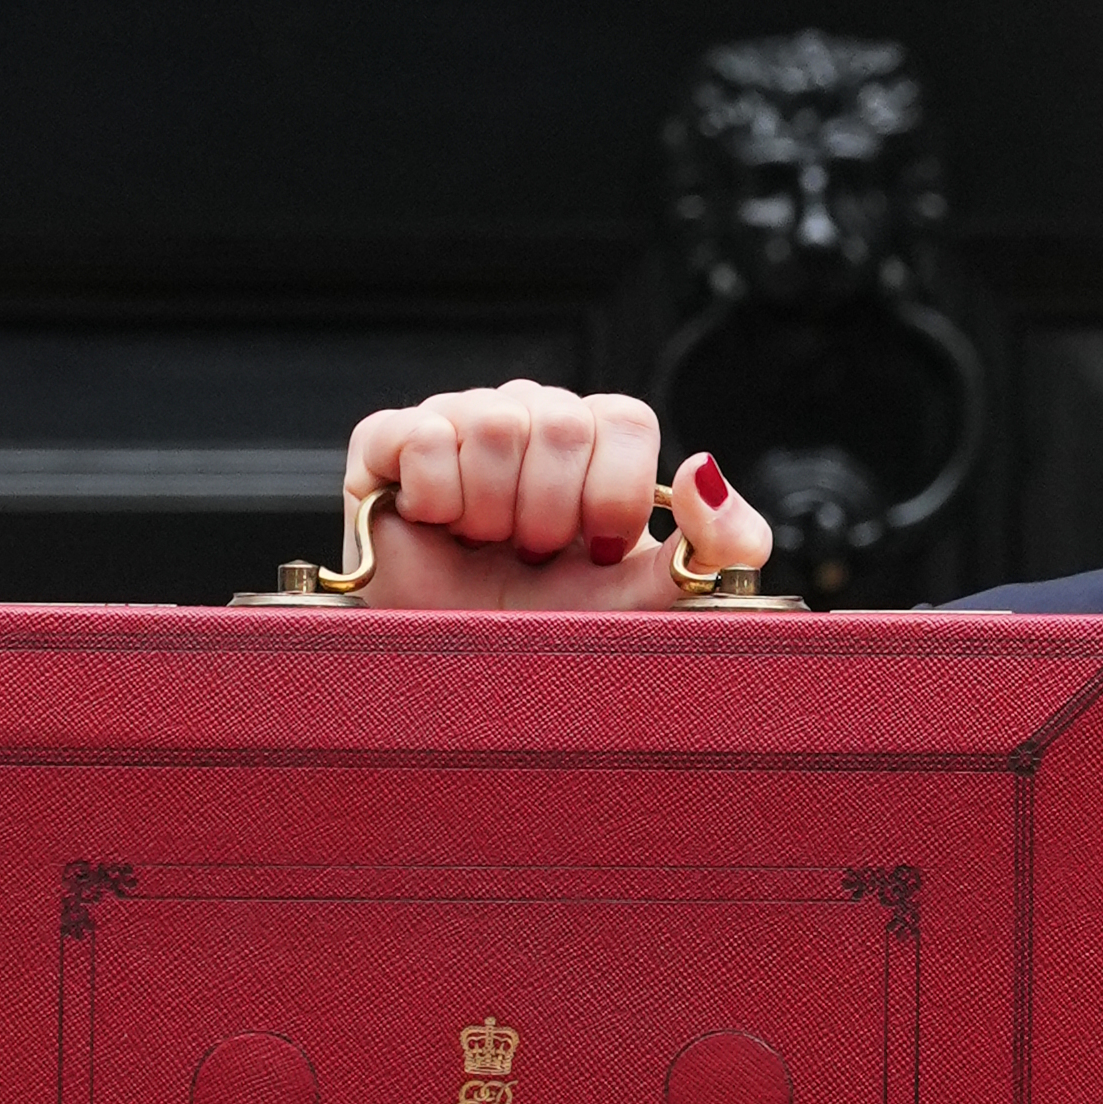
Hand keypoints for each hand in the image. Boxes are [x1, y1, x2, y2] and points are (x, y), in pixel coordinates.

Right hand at [343, 384, 776, 610]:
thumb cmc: (551, 634)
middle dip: (553, 514)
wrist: (462, 685)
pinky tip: (436, 529)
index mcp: (593, 444)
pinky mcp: (385, 443)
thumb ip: (716, 544)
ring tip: (485, 547)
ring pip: (495, 425)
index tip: (595, 550)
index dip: (613, 493)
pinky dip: (436, 499)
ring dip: (494, 512)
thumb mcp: (651, 597)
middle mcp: (528, 419)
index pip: (624, 418)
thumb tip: (708, 470)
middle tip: (532, 557)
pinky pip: (423, 436)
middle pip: (563, 421)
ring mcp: (456, 423)